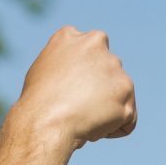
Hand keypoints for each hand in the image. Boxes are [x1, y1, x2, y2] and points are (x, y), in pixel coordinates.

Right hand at [5, 26, 136, 151]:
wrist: (46, 119)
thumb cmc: (38, 101)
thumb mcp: (45, 69)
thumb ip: (67, 63)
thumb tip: (78, 72)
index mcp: (72, 36)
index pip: (90, 53)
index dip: (82, 78)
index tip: (69, 89)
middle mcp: (97, 43)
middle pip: (107, 73)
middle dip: (99, 92)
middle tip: (76, 106)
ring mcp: (114, 65)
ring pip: (119, 95)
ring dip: (106, 111)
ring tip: (83, 117)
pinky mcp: (126, 90)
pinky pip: (127, 118)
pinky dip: (114, 128)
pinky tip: (93, 127)